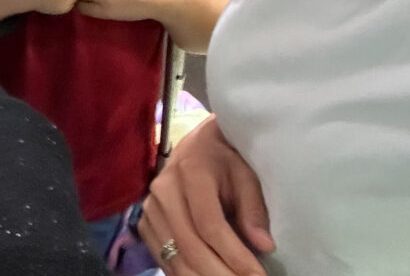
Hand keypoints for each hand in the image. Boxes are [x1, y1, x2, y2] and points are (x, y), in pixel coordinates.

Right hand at [138, 116, 272, 275]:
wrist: (197, 146)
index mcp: (191, 171)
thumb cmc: (226, 158)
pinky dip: (186, 275)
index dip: (234, 255)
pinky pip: (164, 259)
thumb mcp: (246, 174)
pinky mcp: (145, 223)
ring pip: (175, 257)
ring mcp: (150, 208)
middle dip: (221, 274)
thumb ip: (253, 208)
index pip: (209, 224)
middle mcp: (163, 190)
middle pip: (190, 246)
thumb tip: (264, 246)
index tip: (259, 275)